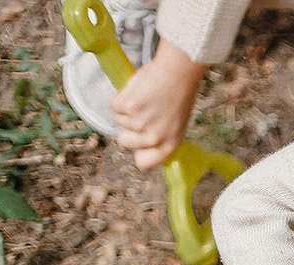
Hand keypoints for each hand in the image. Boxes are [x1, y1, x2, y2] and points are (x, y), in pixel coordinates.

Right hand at [111, 38, 206, 170]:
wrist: (178, 72)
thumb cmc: (179, 96)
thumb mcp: (176, 125)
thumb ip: (161, 137)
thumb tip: (145, 145)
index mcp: (168, 146)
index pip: (143, 163)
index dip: (138, 151)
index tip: (139, 143)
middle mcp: (153, 138)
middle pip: (124, 142)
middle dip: (127, 128)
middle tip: (139, 113)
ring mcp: (139, 123)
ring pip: (118, 121)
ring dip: (126, 109)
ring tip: (144, 98)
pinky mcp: (128, 106)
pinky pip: (114, 105)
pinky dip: (120, 97)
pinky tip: (136, 91)